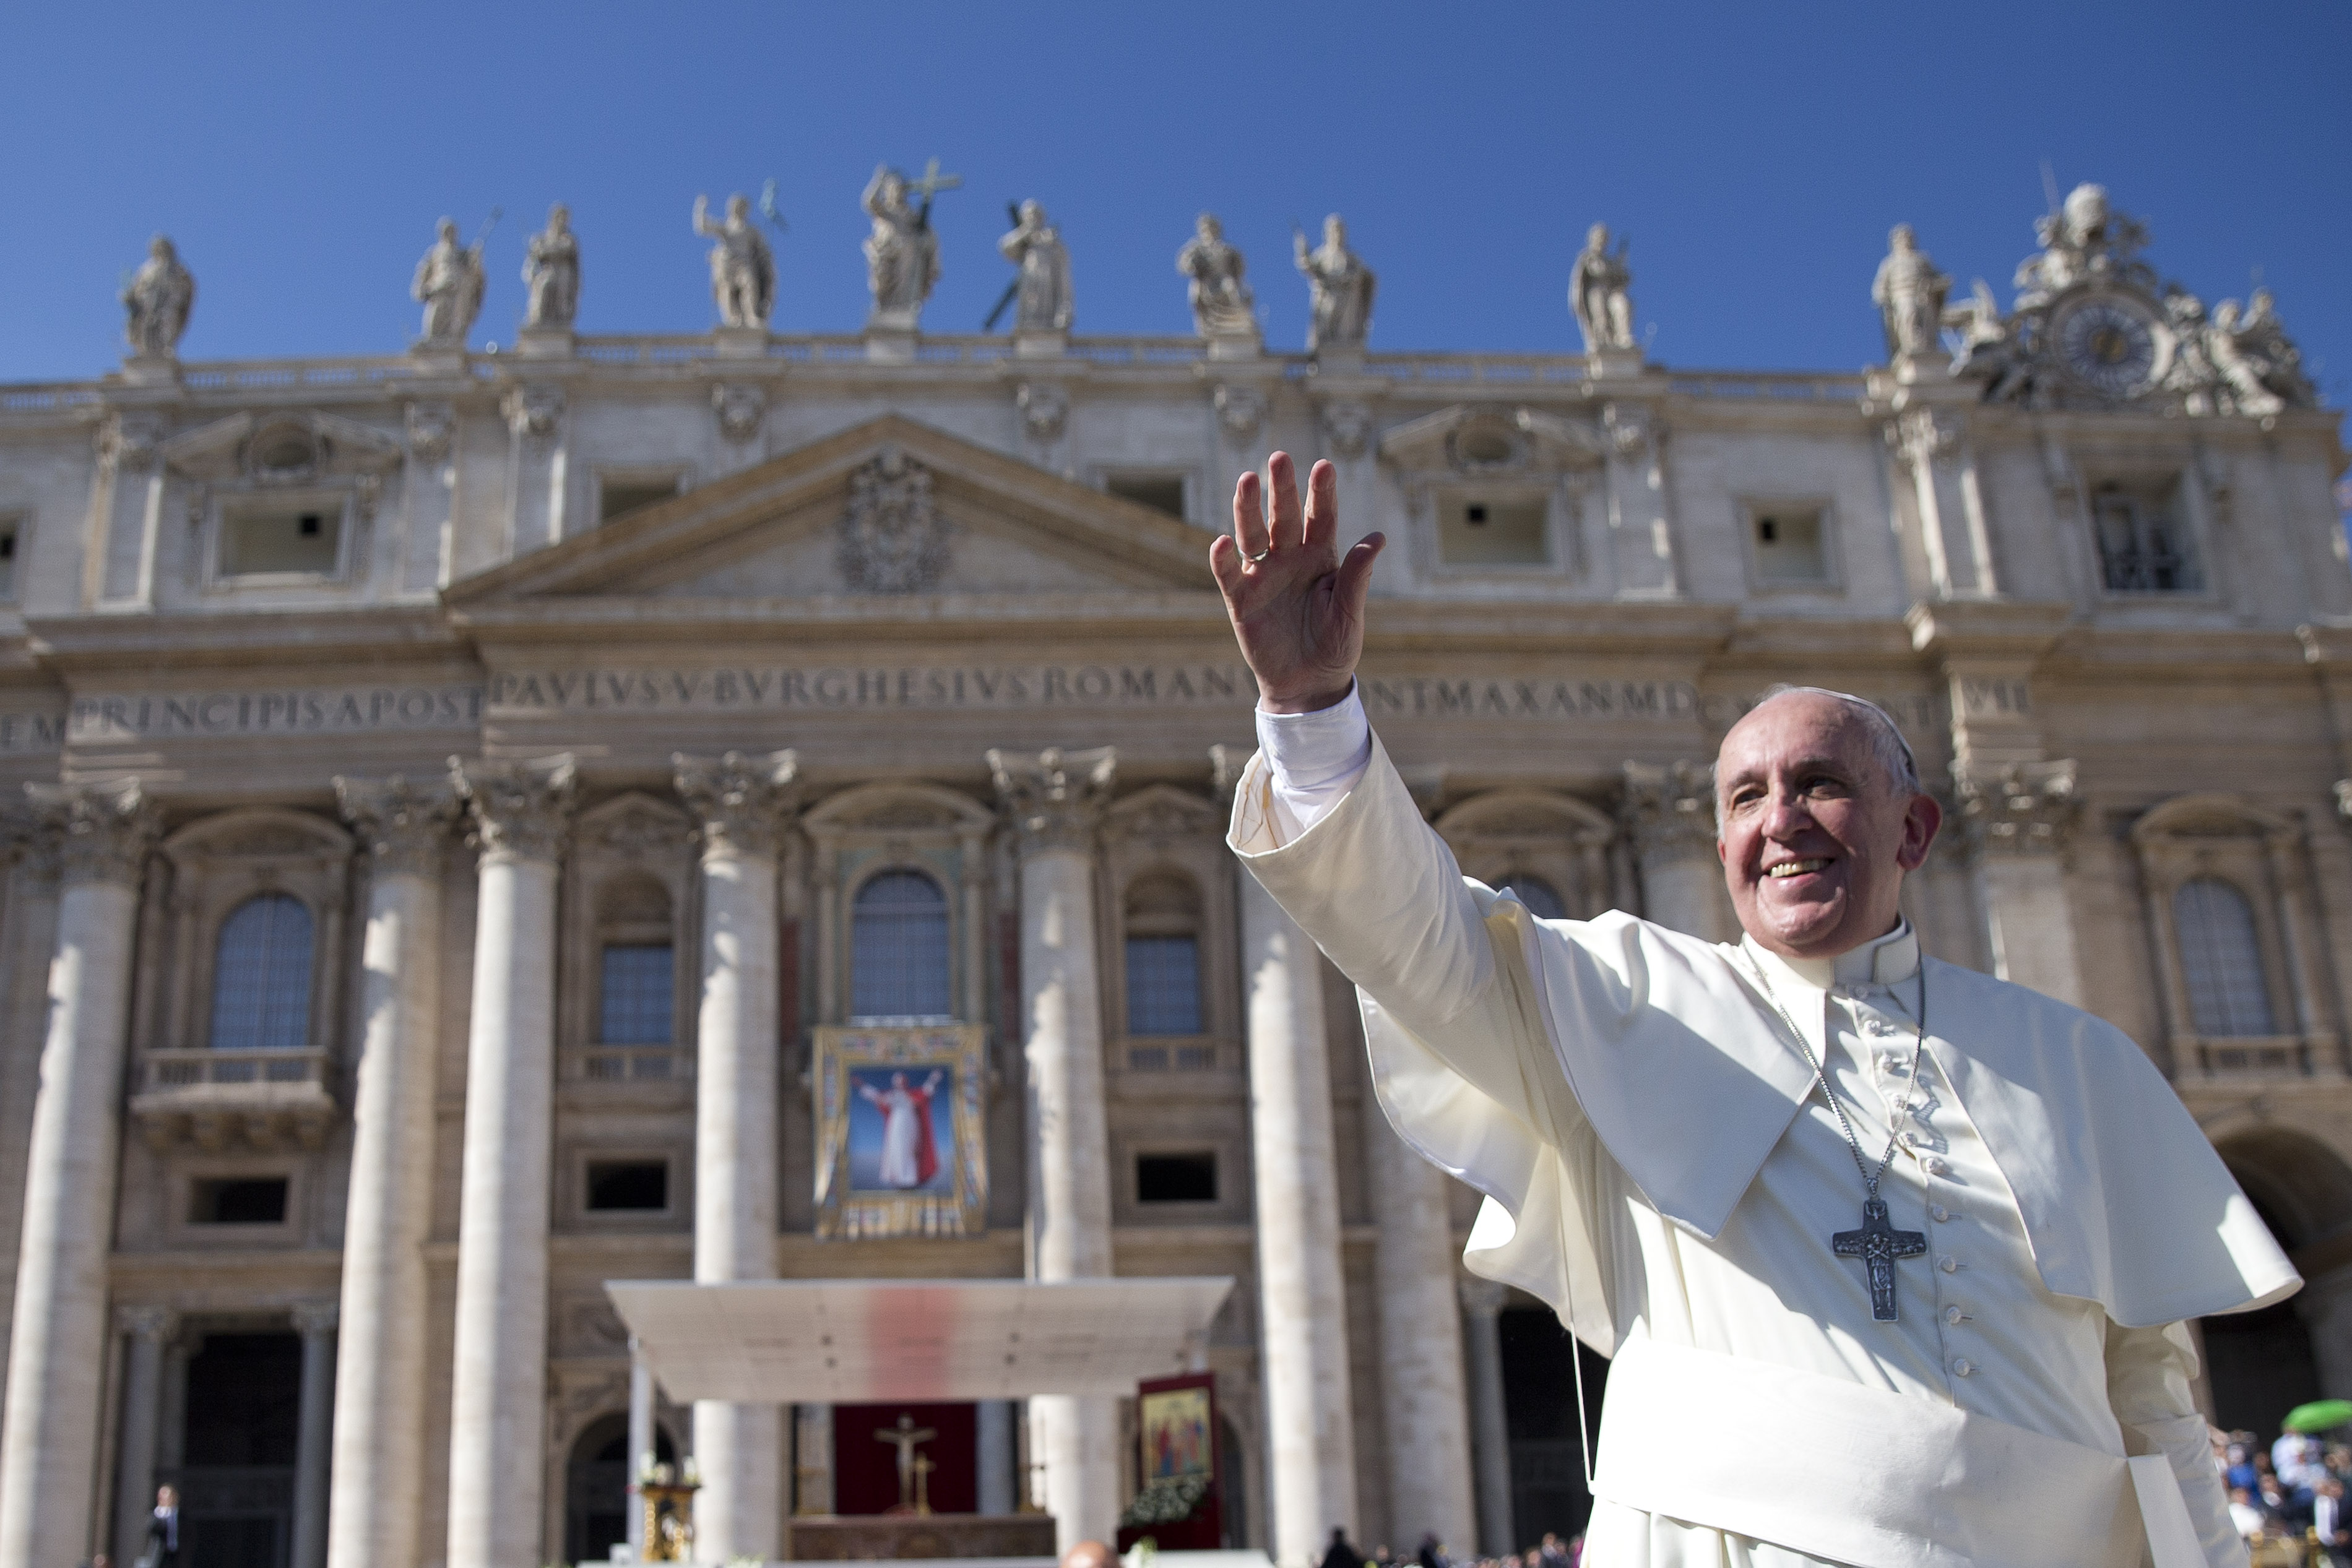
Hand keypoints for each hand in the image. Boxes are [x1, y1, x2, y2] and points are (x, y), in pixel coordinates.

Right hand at [1209, 451, 1382, 713]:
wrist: (1308, 685)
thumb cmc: (1335, 646)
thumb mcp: (1350, 612)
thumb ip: (1357, 576)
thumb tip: (1377, 537)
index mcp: (1320, 558)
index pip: (1321, 518)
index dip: (1322, 493)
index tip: (1324, 466)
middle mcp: (1290, 559)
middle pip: (1283, 517)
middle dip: (1282, 489)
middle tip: (1279, 458)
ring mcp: (1263, 577)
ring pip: (1253, 535)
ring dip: (1247, 509)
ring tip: (1246, 480)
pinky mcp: (1240, 600)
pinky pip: (1228, 575)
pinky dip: (1222, 559)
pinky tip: (1220, 542)